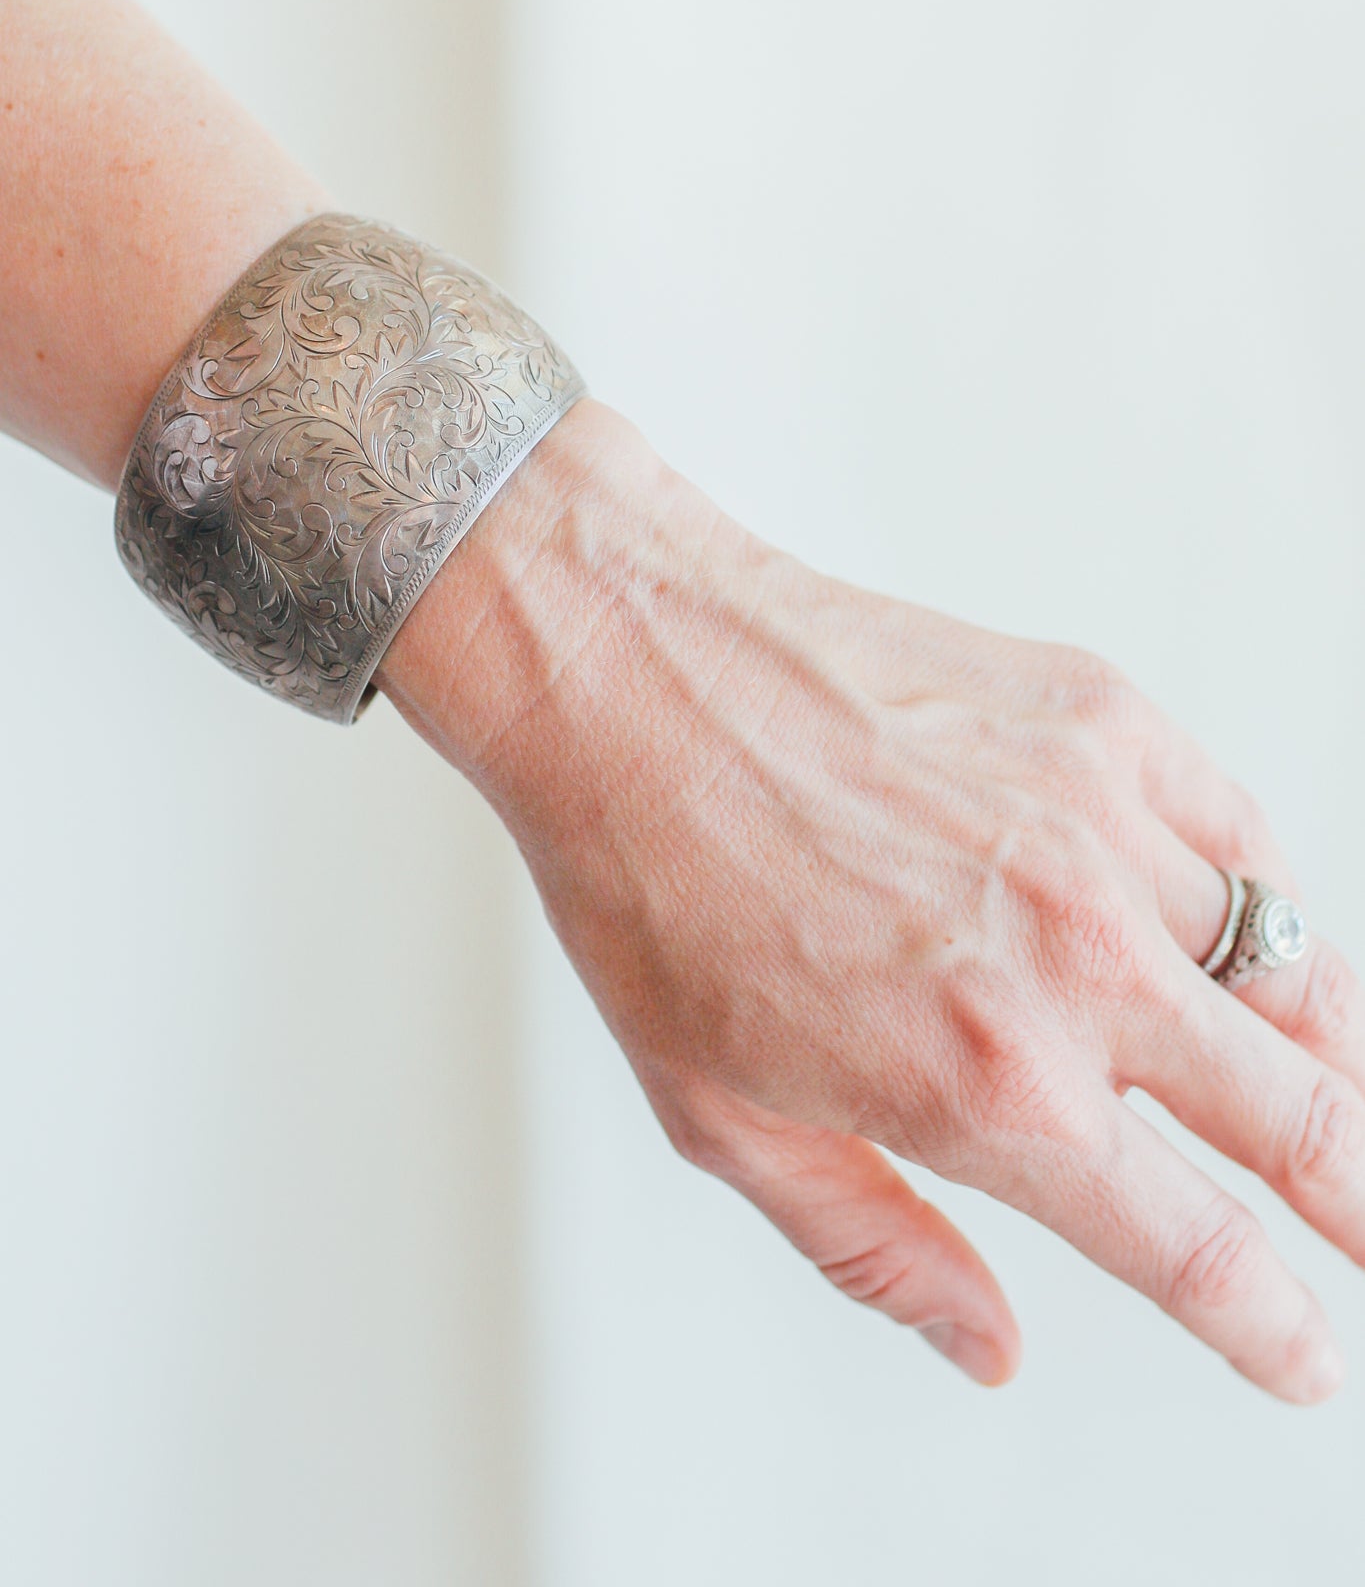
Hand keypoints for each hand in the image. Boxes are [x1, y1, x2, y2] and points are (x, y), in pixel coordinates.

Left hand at [380, 401, 1364, 1398]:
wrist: (629, 672)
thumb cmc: (652, 880)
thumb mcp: (724, 1120)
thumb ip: (875, 1246)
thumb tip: (988, 1343)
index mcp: (990, 1087)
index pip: (1195, 1248)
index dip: (1271, 1325)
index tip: (1301, 1354)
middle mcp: (1079, 961)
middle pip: (1303, 1117)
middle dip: (1358, 1203)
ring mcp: (1105, 826)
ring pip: (1299, 971)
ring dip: (1328, 1056)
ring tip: (1327, 1095)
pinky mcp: (1104, 719)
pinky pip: (1242, 835)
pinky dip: (1265, 902)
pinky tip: (1241, 933)